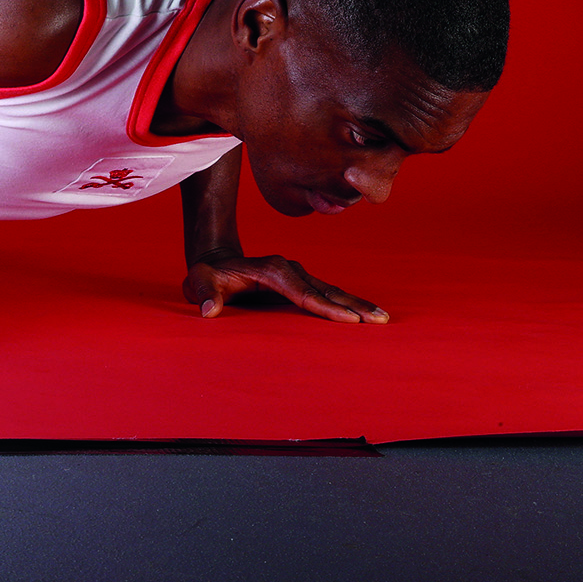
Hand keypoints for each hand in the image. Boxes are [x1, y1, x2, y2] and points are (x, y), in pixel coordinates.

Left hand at [184, 251, 388, 323]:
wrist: (215, 260)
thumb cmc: (208, 275)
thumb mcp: (200, 281)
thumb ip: (203, 294)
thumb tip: (208, 311)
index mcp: (272, 270)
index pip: (302, 292)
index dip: (324, 307)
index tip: (348, 320)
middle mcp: (290, 269)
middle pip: (326, 289)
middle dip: (353, 305)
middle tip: (379, 320)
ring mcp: (298, 274)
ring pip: (332, 290)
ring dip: (357, 304)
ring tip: (382, 318)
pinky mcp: (301, 282)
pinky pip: (328, 293)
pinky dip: (348, 304)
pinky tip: (366, 315)